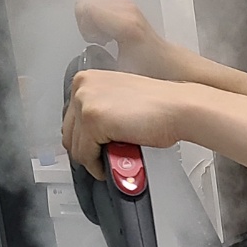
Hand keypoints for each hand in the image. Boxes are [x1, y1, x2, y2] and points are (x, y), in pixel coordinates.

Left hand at [61, 68, 196, 178]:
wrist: (178, 107)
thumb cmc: (159, 106)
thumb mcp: (119, 100)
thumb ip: (100, 111)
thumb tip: (88, 136)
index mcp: (86, 80)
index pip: (70, 119)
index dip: (83, 139)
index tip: (95, 148)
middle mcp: (82, 87)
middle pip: (69, 133)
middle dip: (86, 151)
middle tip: (104, 158)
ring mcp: (85, 102)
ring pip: (76, 146)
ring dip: (93, 159)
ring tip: (113, 160)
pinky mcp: (92, 120)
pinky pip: (85, 155)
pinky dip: (97, 166)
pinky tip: (113, 164)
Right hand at [73, 0, 181, 80]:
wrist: (169, 63)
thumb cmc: (151, 69)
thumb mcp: (119, 73)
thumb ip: (98, 64)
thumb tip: (81, 65)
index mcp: (125, 24)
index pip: (84, 7)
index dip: (83, 27)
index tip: (94, 41)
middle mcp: (126, 8)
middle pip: (85, 5)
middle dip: (86, 25)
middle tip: (99, 42)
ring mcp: (127, 5)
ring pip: (91, 5)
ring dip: (92, 23)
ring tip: (106, 41)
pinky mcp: (127, 6)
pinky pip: (99, 6)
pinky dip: (99, 20)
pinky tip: (111, 36)